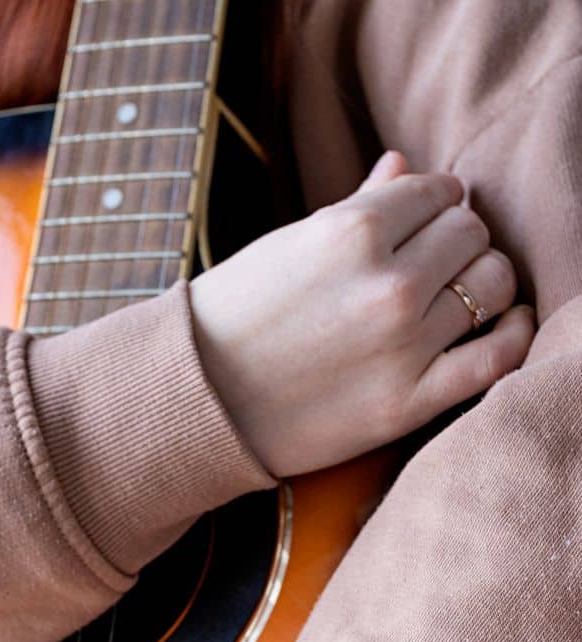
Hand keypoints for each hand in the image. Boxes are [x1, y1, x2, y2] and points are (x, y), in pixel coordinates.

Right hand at [190, 150, 535, 477]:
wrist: (198, 403)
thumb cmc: (236, 318)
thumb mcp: (287, 245)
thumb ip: (357, 205)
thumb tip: (406, 166)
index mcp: (354, 230)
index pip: (439, 193)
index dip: (437, 204)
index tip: (426, 222)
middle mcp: (388, 283)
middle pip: (471, 235)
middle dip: (460, 241)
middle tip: (438, 261)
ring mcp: (404, 344)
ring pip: (491, 286)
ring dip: (486, 281)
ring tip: (463, 292)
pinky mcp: (410, 401)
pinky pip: (497, 357)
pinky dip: (515, 334)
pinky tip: (510, 324)